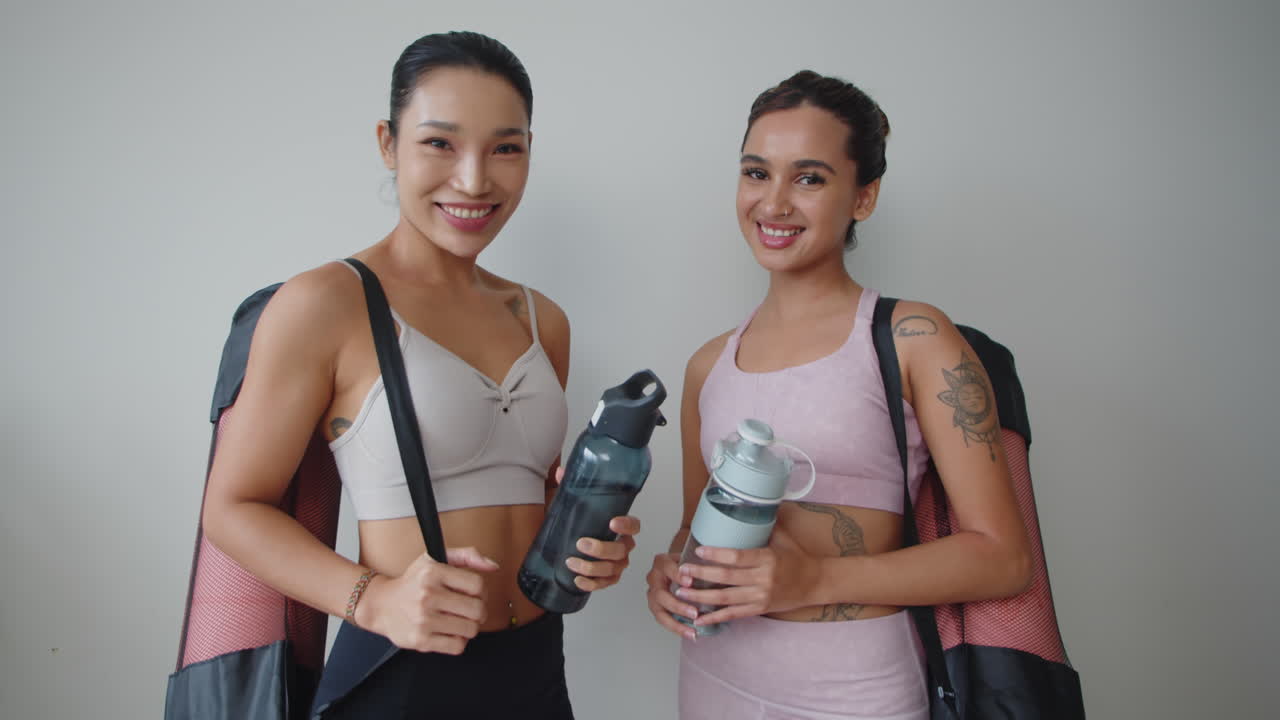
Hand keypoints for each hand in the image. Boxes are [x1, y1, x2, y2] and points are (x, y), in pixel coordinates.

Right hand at [357, 546, 498, 654]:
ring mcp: (423, 619)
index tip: (474, 595)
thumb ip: (467, 556)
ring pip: (470, 630)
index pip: (477, 585)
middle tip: (470, 611)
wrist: (381, 605)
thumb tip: (493, 566)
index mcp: (433, 573)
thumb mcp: (435, 559)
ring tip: (458, 621)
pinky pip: (457, 646)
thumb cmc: (412, 583)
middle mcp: (427, 595)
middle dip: (479, 612)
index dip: (482, 591)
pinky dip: (458, 641)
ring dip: (469, 627)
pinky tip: (449, 632)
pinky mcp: (421, 640)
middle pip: (477, 610)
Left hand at [551, 466, 640, 592]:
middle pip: (621, 551)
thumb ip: (570, 487)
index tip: (612, 521)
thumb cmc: (580, 522)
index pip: (634, 526)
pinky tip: (577, 580)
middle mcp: (623, 547)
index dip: (627, 525)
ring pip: (612, 570)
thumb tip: (561, 472)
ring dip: (592, 568)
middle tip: (581, 543)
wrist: (573, 543)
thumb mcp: (575, 504)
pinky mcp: (607, 579)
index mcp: (620, 527)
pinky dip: (591, 584)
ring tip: (571, 562)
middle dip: (602, 549)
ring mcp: (617, 565)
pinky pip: (604, 584)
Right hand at [646, 551, 698, 639]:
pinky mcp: (656, 607)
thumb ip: (701, 565)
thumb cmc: (689, 564)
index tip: (690, 582)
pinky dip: (677, 629)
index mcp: (662, 562)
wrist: (681, 569)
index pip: (667, 568)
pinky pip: (663, 621)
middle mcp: (654, 578)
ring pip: (660, 611)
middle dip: (678, 605)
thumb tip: (722, 571)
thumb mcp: (694, 559)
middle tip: (695, 613)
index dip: (678, 576)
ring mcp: (653, 594)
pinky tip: (690, 634)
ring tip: (692, 631)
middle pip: (661, 594)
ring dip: (676, 622)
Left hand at [672, 524, 820, 625]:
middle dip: (702, 575)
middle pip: (727, 578)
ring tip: (682, 592)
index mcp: (767, 559)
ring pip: (726, 599)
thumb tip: (748, 504)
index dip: (716, 554)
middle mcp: (763, 579)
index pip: (737, 556)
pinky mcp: (760, 609)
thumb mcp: (783, 538)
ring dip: (702, 596)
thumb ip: (765, 524)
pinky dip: (716, 617)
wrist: (815, 583)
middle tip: (682, 571)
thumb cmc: (797, 558)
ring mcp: (761, 597)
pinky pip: (734, 614)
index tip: (698, 550)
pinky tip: (700, 618)